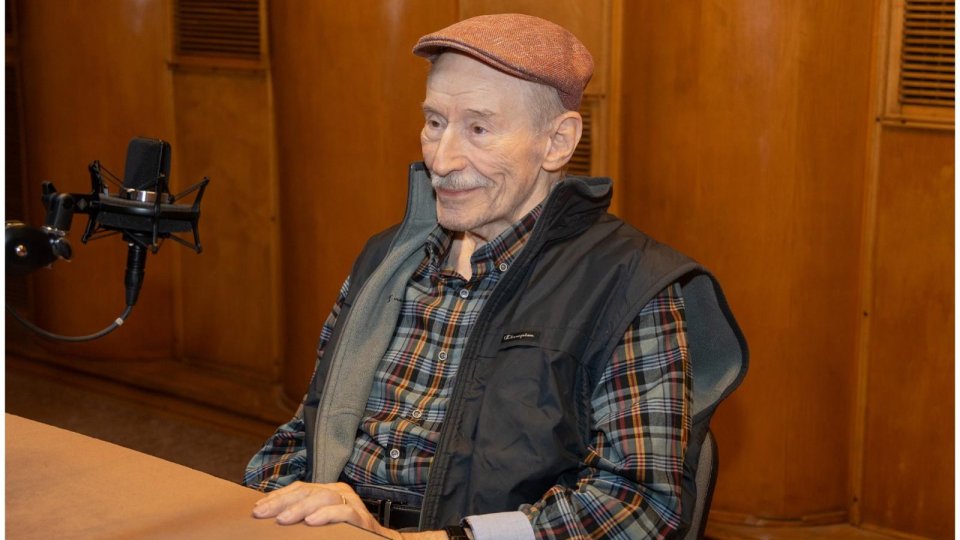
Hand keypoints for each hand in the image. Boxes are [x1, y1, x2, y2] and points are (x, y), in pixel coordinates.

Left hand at [252, 481, 401, 538]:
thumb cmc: (346, 533)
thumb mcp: (320, 522)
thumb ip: (304, 517)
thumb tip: (274, 518)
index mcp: (327, 491)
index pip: (298, 488)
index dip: (277, 497)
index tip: (257, 509)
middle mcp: (338, 491)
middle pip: (306, 491)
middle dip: (281, 502)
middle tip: (262, 514)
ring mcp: (351, 501)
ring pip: (323, 497)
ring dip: (300, 508)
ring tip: (283, 519)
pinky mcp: (362, 516)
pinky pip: (344, 511)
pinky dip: (327, 515)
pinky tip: (311, 521)